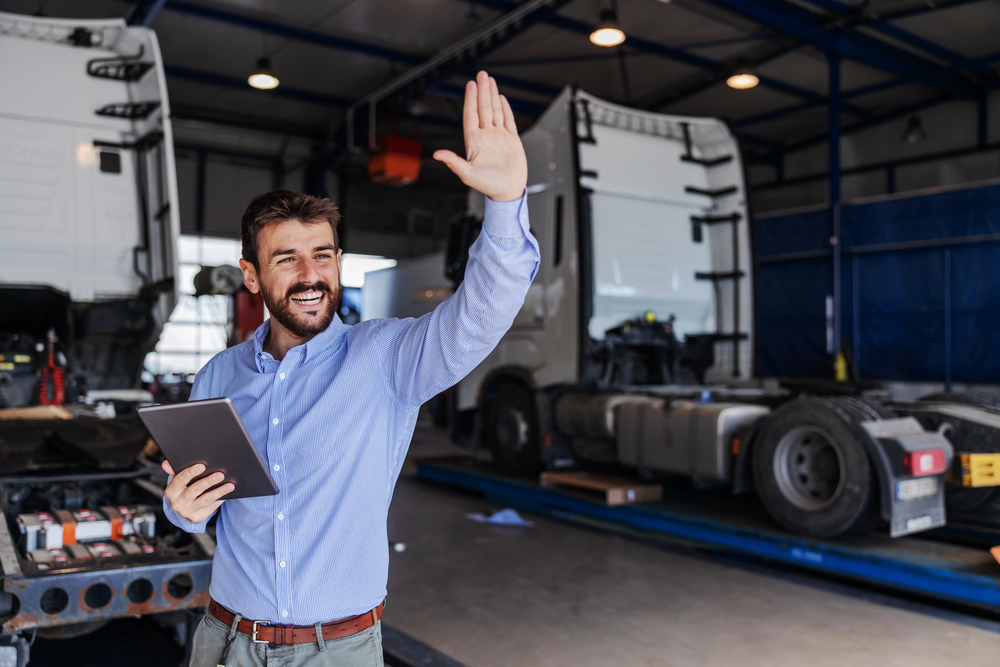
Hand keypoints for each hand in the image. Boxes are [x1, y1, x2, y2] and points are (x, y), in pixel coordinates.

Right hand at [162, 460, 233, 523]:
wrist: (184, 508)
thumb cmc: (184, 488)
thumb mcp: (178, 480)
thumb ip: (174, 470)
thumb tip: (166, 463)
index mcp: (171, 491)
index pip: (180, 480)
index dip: (191, 472)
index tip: (202, 466)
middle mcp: (178, 503)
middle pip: (195, 490)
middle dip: (208, 481)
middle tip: (220, 475)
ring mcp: (188, 512)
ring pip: (205, 500)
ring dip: (219, 491)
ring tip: (230, 485)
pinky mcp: (198, 517)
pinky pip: (211, 507)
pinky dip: (220, 499)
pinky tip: (229, 492)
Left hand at [433, 71, 526, 201]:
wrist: (508, 192)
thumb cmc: (488, 186)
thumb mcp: (467, 175)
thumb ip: (453, 162)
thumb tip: (436, 154)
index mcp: (475, 142)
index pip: (471, 115)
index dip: (470, 99)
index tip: (470, 85)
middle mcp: (486, 136)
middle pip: (483, 108)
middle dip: (482, 91)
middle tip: (481, 75)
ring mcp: (499, 137)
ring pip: (495, 111)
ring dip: (492, 95)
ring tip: (490, 80)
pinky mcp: (511, 140)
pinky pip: (508, 120)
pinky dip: (505, 108)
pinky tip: (502, 98)